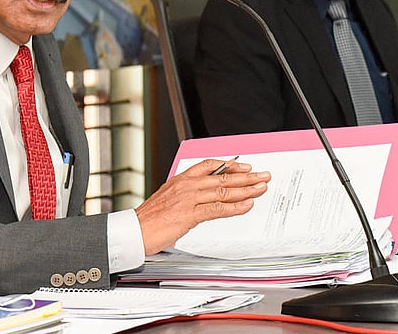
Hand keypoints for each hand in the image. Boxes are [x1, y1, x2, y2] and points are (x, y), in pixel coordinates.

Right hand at [134, 159, 270, 254]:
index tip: (245, 166)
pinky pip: (217, 209)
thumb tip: (204, 196)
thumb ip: (187, 195)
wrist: (133, 231)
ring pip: (223, 191)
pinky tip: (246, 205)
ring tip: (261, 188)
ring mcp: (188, 199)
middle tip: (263, 175)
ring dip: (246, 190)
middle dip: (246, 176)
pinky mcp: (189, 214)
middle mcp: (186, 185)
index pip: (209, 165)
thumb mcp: (168, 199)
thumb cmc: (149, 219)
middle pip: (222, 177)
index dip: (230, 165)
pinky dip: (234, 207)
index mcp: (180, 179)